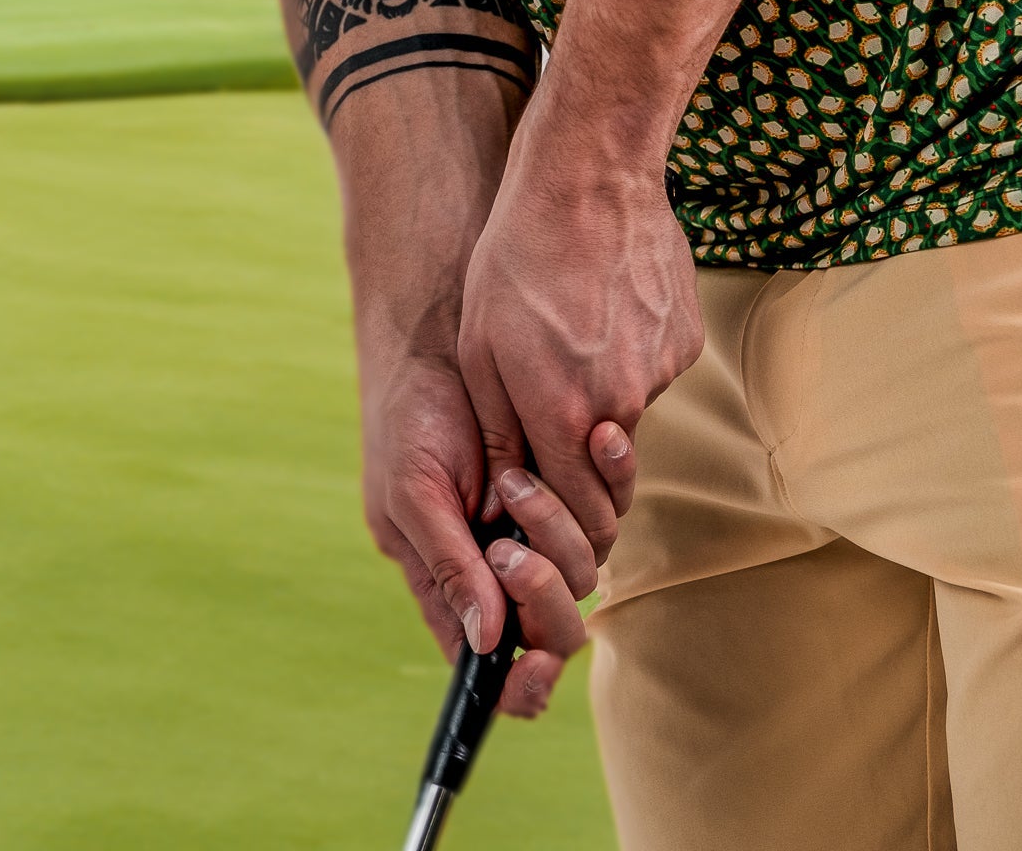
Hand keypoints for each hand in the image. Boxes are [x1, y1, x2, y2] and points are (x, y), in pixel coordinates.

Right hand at [359, 341, 620, 715]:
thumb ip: (446, 564)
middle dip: (542, 598)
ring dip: (557, 528)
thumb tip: (486, 643)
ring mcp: (540, 524)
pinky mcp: (573, 480)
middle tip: (509, 547)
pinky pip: (610, 505)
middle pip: (551, 629)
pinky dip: (610, 479)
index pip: (490, 669)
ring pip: (586, 569)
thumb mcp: (412, 490)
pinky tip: (597, 446)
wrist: (440, 334)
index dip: (519, 688)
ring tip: (512, 475)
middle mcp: (501, 565)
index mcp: (451, 584)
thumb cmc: (410, 416)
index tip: (538, 671)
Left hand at [457, 84, 702, 558]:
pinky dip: (627, 354)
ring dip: (600, 397)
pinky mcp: (686, 339)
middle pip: (609, 474)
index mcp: (566, 415)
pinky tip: (600, 304)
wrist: (588, 176)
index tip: (535, 499)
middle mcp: (624, 405)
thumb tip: (507, 493)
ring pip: (629, 413)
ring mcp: (662, 371)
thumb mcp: (481, 348)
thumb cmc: (516, 257)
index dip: (555, 516)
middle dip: (582, 471)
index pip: (575, 512)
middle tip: (550, 418)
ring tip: (567, 331)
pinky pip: (651, 369)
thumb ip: (502, 431)